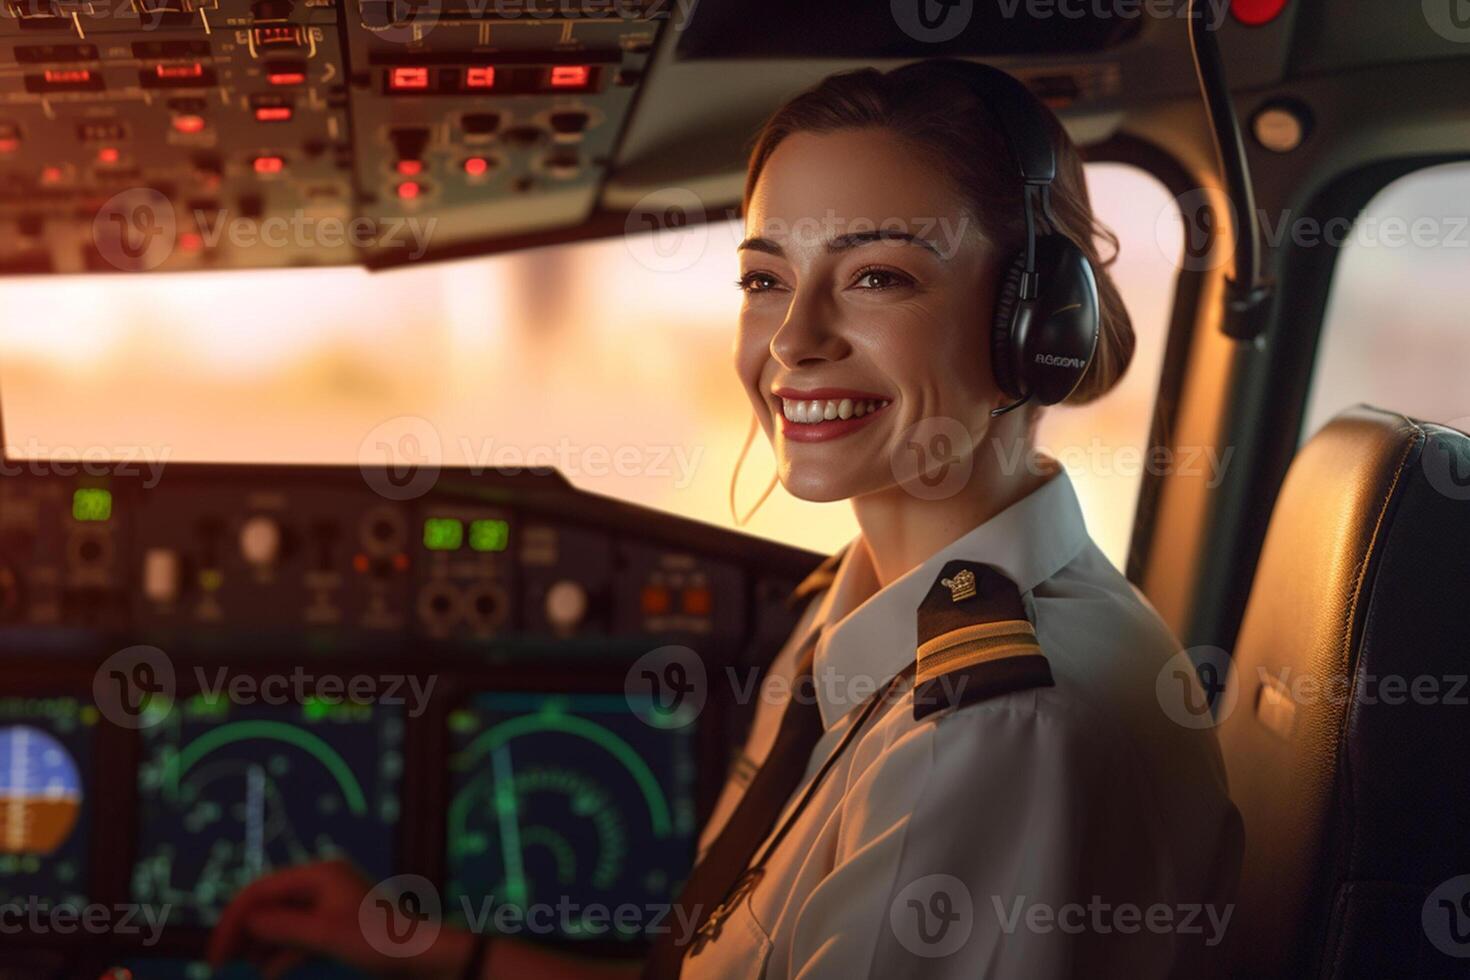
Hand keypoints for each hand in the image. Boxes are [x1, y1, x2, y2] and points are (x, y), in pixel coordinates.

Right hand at [207, 859, 475, 979]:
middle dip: (245, 931)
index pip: (260, 889)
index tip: (215, 953)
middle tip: (221, 962)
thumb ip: (280, 926)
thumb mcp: (322, 935)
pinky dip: (284, 951)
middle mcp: (323, 882)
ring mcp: (331, 904)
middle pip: (269, 903)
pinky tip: (270, 970)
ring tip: (247, 965)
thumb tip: (247, 921)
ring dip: (263, 943)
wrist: (421, 956)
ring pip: (283, 920)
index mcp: (319, 874)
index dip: (233, 920)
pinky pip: (301, 934)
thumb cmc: (377, 940)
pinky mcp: (338, 925)